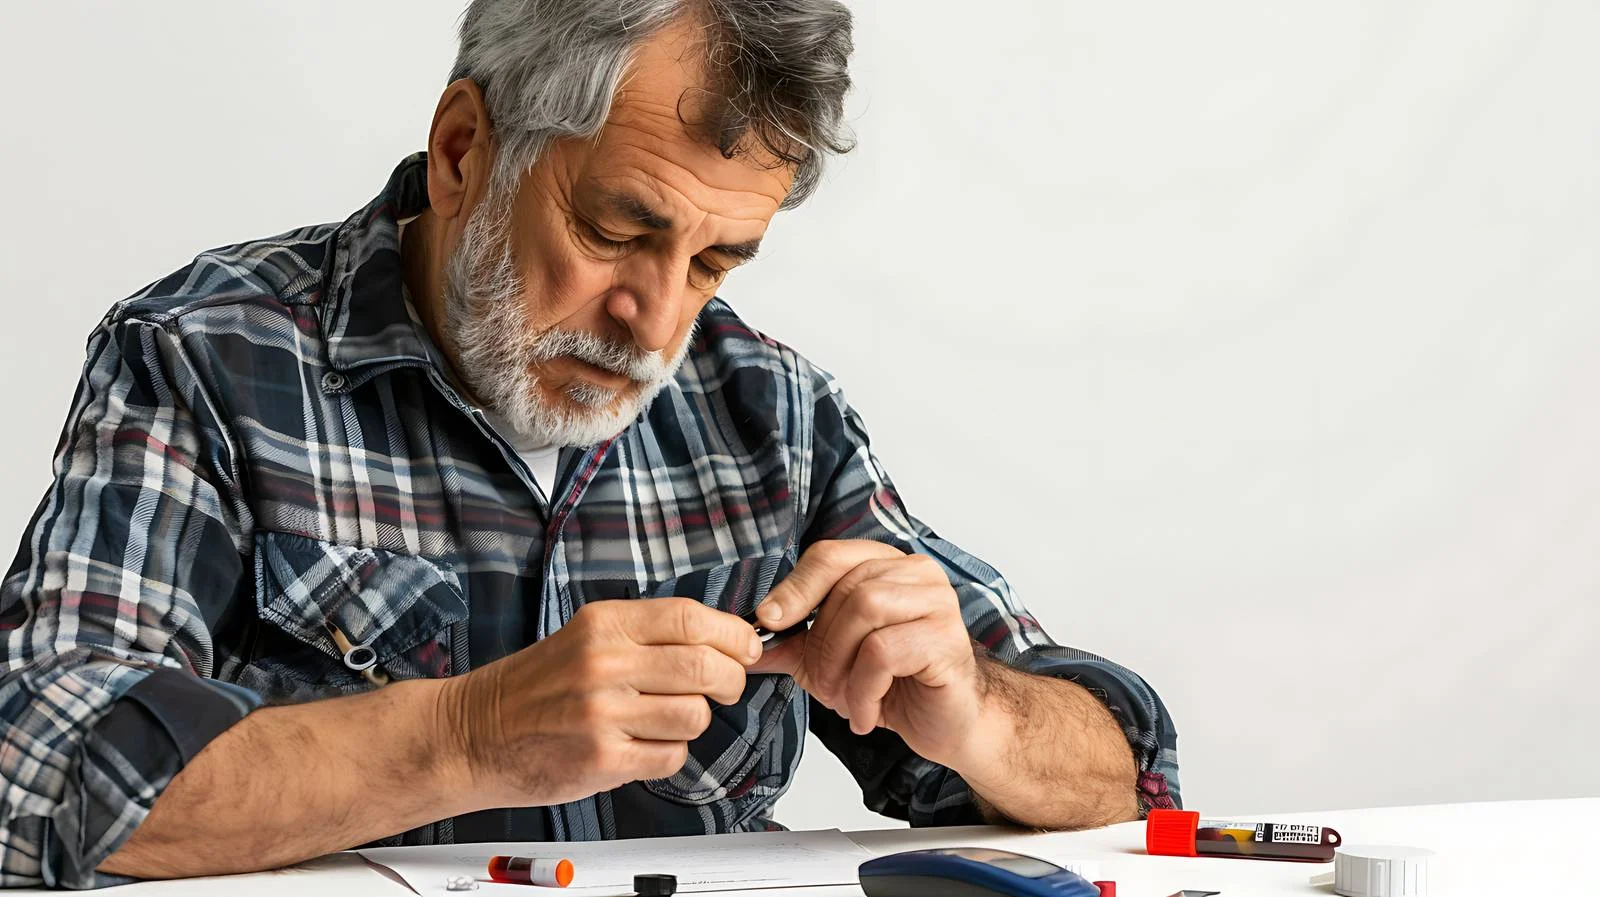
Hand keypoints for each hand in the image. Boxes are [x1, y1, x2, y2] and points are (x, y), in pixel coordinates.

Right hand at [439, 598, 762, 807]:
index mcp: (604, 624)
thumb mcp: (587, 635)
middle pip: (706, 668)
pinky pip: (671, 756)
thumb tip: (723, 638)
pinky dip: (667, 753)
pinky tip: (641, 744)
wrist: (476, 731)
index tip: (746, 647)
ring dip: (692, 720)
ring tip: (663, 718)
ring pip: (695, 716)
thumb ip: (648, 634)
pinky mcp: (602, 758)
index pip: (691, 618)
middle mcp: (604, 664)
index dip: (732, 634)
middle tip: (724, 686)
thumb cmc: (537, 684)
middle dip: (730, 680)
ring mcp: (603, 713)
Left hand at [749, 540, 984, 769]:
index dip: (795, 588)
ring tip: (843, 699)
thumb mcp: (831, 661)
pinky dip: (863, 689)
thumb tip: (744, 642)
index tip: (769, 621)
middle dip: (820, 644)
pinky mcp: (947, 639)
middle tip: (820, 685)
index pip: (831, 555)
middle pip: (847, 588)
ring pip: (866, 609)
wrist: (947, 723)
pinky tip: (865, 713)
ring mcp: (938, 602)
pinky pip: (884, 652)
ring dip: (840, 665)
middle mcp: (916, 573)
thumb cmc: (897, 684)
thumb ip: (792, 646)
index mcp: (886, 565)